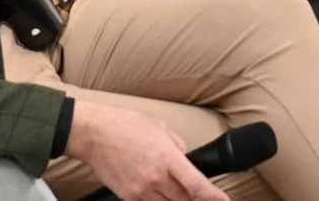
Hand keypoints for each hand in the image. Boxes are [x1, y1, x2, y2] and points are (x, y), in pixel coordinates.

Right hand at [65, 102, 226, 200]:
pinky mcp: (128, 197)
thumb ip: (177, 145)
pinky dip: (157, 200)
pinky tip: (155, 189)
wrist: (94, 134)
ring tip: (173, 186)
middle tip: (194, 189)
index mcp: (167, 157)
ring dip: (176, 199)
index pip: (196, 184)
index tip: (224, 200)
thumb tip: (185, 157)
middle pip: (184, 199)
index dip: (213, 196)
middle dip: (193, 196)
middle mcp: (156, 177)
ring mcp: (141, 190)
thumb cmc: (125, 125)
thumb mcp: (160, 127)